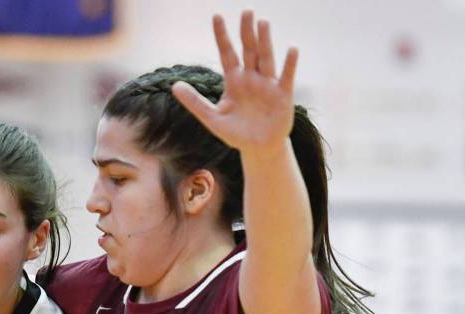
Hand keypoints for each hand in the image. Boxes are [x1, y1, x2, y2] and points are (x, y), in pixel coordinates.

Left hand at [172, 11, 297, 155]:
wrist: (257, 149)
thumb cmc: (236, 133)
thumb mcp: (212, 118)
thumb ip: (194, 102)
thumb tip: (174, 86)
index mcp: (234, 80)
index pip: (226, 53)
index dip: (222, 36)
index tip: (217, 16)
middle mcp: (251, 78)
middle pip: (248, 50)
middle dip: (246, 32)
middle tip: (246, 11)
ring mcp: (268, 85)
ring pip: (266, 59)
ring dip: (265, 42)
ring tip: (263, 23)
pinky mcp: (282, 96)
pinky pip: (286, 77)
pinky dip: (289, 64)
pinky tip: (291, 49)